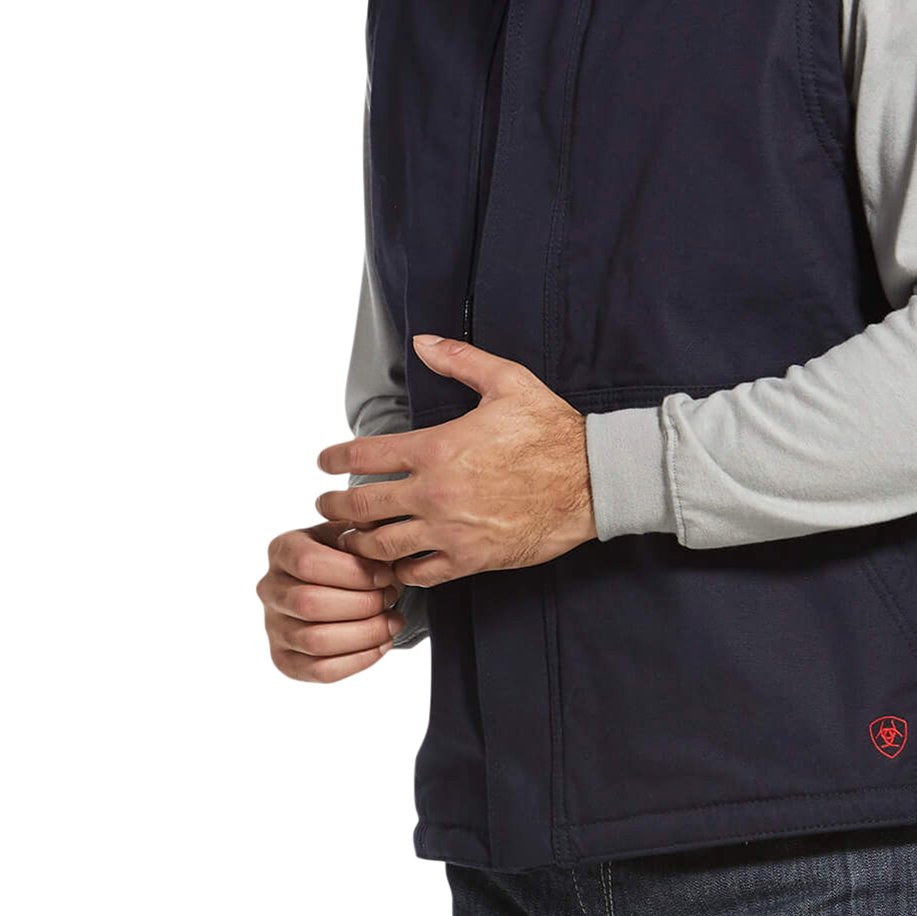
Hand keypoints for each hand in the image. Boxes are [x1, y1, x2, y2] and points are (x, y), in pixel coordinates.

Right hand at [257, 521, 402, 681]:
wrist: (340, 581)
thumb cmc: (350, 553)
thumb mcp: (355, 531)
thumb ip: (365, 529)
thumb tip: (378, 535)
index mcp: (282, 549)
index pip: (308, 563)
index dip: (352, 572)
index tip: (387, 573)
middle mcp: (270, 588)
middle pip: (310, 604)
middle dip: (362, 604)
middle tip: (392, 597)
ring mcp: (273, 626)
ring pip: (315, 641)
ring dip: (364, 634)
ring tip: (393, 621)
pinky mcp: (285, 659)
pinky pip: (320, 670)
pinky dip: (358, 660)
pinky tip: (382, 644)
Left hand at [314, 334, 597, 586]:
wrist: (591, 480)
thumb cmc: (552, 431)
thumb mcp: (507, 381)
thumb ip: (459, 359)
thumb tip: (423, 342)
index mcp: (437, 446)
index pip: (366, 454)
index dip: (335, 457)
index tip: (324, 462)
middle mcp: (435, 491)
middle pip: (363, 505)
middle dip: (336, 504)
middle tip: (326, 502)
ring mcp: (450, 529)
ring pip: (383, 545)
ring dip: (361, 542)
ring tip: (353, 538)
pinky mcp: (470, 558)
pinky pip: (419, 573)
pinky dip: (400, 571)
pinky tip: (395, 565)